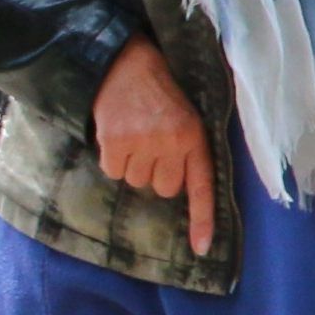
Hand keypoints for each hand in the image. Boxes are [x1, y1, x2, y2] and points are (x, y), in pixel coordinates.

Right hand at [93, 36, 214, 252]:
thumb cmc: (158, 94)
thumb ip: (186, 151)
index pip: (201, 187)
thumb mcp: (184, 118)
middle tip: (151, 148)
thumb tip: (174, 189)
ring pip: (136, 182)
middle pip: (163, 188)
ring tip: (133, 137)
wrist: (124, 64)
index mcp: (194, 138)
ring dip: (132, 165)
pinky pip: (113, 172)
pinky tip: (116, 138)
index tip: (201, 249)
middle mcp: (171, 143)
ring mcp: (142, 143)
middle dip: (156, 174)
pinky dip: (112, 159)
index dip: (202, 220)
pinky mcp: (115, 142)